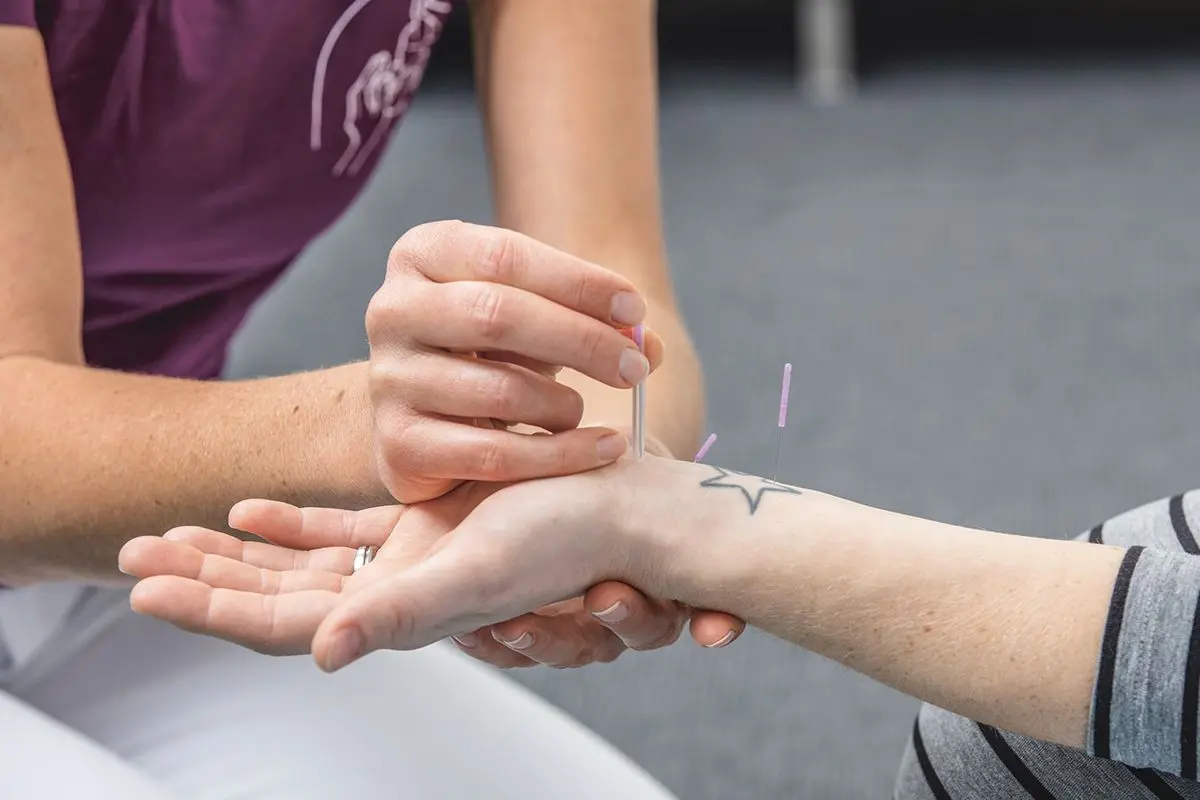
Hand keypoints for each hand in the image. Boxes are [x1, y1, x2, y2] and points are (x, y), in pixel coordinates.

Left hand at [118, 468, 739, 665]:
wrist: (633, 516)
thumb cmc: (570, 542)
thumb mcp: (481, 572)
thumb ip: (401, 613)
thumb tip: (319, 652)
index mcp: (400, 613)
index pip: (284, 622)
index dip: (214, 607)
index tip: (142, 587)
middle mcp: (396, 595)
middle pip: (276, 596)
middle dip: (205, 578)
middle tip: (133, 554)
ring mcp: (405, 560)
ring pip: (296, 564)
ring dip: (233, 554)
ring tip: (170, 534)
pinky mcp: (422, 525)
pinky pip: (340, 528)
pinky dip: (291, 521)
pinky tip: (250, 506)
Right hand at [366, 220, 663, 502]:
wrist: (423, 419)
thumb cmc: (488, 352)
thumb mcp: (534, 317)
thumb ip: (592, 319)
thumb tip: (650, 343)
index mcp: (422, 254)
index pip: (504, 256)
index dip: (577, 282)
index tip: (634, 309)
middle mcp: (392, 309)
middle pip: (496, 314)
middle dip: (580, 340)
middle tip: (635, 366)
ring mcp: (387, 379)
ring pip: (496, 389)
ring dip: (564, 404)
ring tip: (584, 410)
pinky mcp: (397, 444)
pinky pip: (492, 454)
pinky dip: (558, 456)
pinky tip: (600, 449)